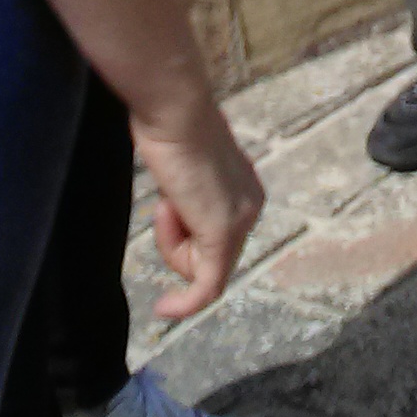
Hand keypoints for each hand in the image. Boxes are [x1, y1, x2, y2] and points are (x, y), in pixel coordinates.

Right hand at [130, 98, 265, 319]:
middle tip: (164, 203)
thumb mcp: (184, 162)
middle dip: (175, 242)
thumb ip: (190, 189)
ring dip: (169, 246)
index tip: (164, 222)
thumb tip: (178, 198)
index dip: (182, 236)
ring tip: (167, 201)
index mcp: (246, 190)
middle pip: (210, 256)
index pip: (217, 236)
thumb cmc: (169, 122)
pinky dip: (185, 304)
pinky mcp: (221, 232)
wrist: (173, 106)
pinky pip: (206, 287)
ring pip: (200, 269)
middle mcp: (252, 206)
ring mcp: (241, 221)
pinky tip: (164, 310)